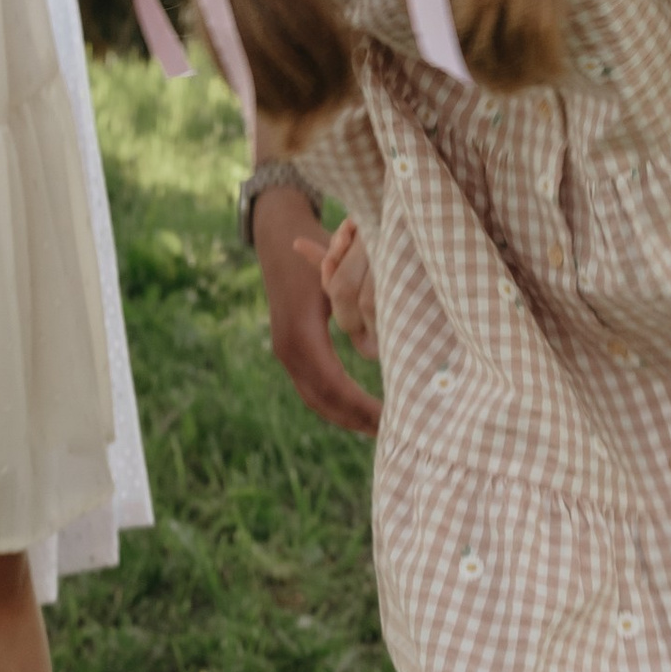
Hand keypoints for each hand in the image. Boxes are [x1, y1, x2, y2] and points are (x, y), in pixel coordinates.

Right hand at [255, 187, 379, 434]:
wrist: (279, 238)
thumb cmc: (320, 251)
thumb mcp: (342, 278)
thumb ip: (361, 312)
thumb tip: (381, 354)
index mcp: (302, 335)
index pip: (335, 386)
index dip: (362, 407)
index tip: (390, 419)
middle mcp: (289, 348)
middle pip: (323, 400)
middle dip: (356, 419)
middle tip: (391, 433)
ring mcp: (285, 351)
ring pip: (315, 398)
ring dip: (345, 416)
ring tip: (379, 428)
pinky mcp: (289, 350)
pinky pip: (311, 386)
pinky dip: (334, 403)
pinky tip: (358, 411)